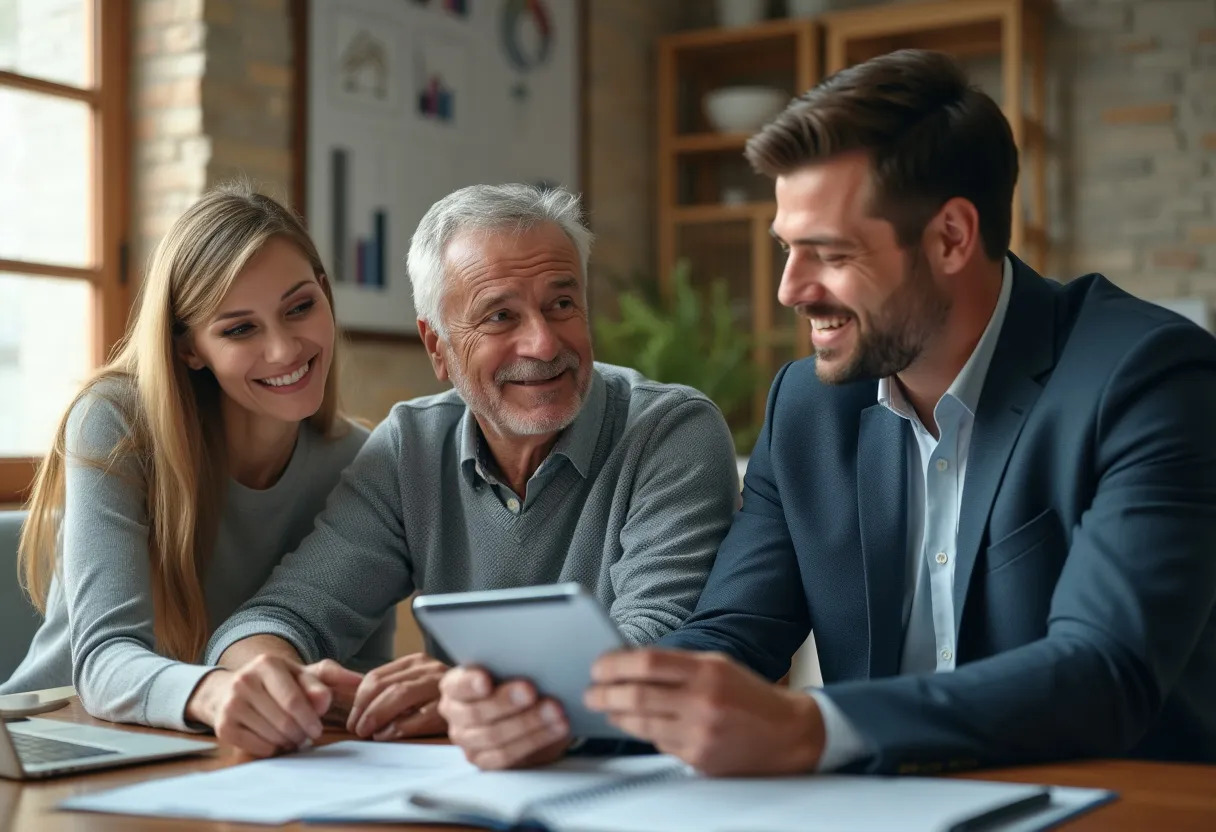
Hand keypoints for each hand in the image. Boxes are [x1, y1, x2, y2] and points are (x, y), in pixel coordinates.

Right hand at [186, 654, 352, 757]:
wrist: (229, 691)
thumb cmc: (276, 683)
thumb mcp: (301, 674)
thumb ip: (330, 677)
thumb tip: (358, 682)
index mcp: (267, 664)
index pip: (294, 700)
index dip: (310, 719)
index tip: (317, 730)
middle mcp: (244, 681)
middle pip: (284, 722)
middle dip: (301, 733)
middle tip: (306, 735)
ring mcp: (230, 704)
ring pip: (272, 736)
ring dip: (288, 742)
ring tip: (291, 735)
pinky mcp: (222, 726)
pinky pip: (257, 747)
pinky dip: (272, 748)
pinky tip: (274, 739)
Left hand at [346, 653, 449, 739]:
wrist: (487, 701)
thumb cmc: (445, 700)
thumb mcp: (419, 687)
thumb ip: (394, 690)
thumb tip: (358, 710)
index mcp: (416, 661)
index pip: (376, 677)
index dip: (359, 700)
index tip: (353, 718)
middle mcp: (429, 668)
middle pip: (385, 686)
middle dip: (365, 710)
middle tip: (357, 728)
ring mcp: (442, 685)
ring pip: (399, 695)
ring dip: (378, 716)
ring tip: (369, 732)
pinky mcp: (453, 704)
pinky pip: (420, 715)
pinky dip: (399, 726)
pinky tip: (389, 735)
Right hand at [438, 666, 569, 768]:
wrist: (525, 711)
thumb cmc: (515, 681)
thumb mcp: (510, 669)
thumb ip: (512, 664)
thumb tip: (536, 655)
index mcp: (455, 686)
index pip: (458, 685)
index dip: (470, 684)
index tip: (486, 680)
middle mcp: (455, 714)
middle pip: (476, 713)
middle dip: (506, 702)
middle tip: (531, 691)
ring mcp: (468, 740)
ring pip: (494, 736)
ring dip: (528, 723)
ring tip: (555, 711)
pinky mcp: (485, 760)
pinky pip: (507, 755)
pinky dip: (534, 740)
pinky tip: (556, 728)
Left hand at [585, 649, 823, 776]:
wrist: (788, 735)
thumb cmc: (749, 696)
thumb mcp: (718, 666)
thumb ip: (678, 664)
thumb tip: (630, 663)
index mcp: (707, 671)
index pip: (648, 662)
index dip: (615, 663)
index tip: (598, 666)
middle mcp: (703, 701)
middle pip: (636, 695)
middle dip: (605, 694)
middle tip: (591, 692)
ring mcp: (700, 733)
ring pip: (641, 724)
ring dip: (616, 716)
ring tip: (606, 708)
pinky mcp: (699, 759)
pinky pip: (659, 744)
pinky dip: (646, 733)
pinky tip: (641, 725)